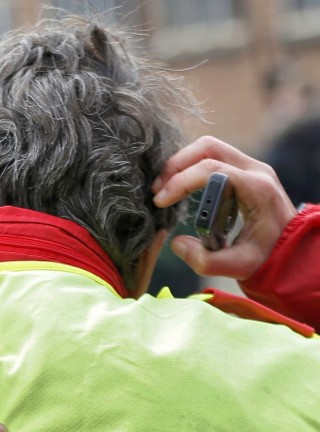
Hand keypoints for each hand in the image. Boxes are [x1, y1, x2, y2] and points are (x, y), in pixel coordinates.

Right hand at [152, 136, 296, 279]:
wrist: (291, 248)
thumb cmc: (267, 256)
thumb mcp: (239, 266)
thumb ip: (206, 261)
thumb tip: (176, 243)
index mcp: (257, 188)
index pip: (212, 170)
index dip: (180, 181)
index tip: (160, 201)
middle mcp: (255, 170)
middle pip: (208, 148)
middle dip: (177, 165)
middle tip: (158, 190)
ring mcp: (250, 167)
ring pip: (208, 147)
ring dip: (182, 163)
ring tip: (164, 187)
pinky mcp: (243, 170)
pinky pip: (212, 156)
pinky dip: (190, 166)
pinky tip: (178, 185)